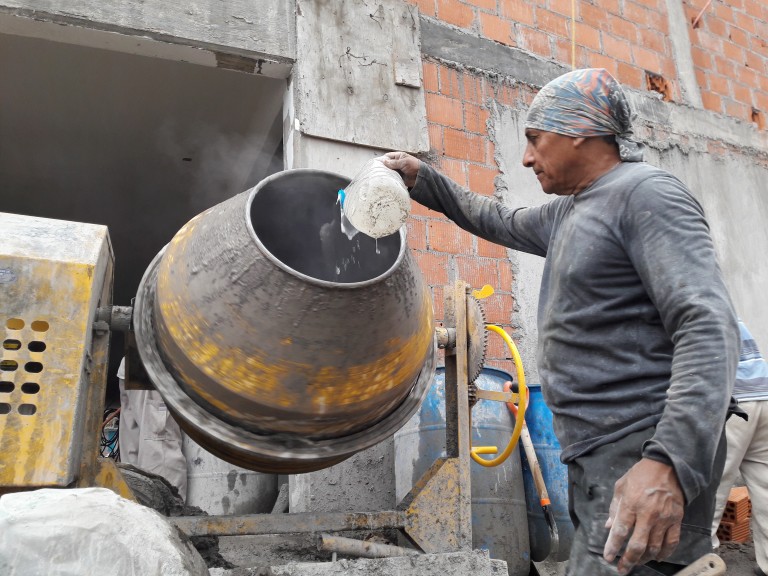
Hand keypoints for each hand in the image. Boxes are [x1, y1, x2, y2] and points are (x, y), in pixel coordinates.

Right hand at [379, 151, 420, 187]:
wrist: (421, 177)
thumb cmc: (414, 166)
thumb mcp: (404, 162)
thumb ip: (394, 162)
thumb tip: (384, 161)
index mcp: (399, 156)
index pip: (388, 156)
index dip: (383, 159)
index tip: (377, 163)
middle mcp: (397, 163)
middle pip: (387, 164)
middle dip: (383, 167)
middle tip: (377, 170)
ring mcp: (398, 170)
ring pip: (389, 171)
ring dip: (386, 173)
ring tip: (379, 175)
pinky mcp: (398, 177)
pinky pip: (392, 177)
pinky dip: (389, 178)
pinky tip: (385, 179)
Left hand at [603, 458, 683, 574]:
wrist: (667, 466)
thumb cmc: (640, 474)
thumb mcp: (621, 486)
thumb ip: (614, 507)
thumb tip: (608, 526)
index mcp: (631, 504)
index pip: (620, 531)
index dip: (613, 547)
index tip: (608, 558)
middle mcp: (647, 515)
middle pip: (637, 545)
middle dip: (628, 560)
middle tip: (622, 569)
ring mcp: (664, 519)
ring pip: (654, 547)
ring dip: (644, 558)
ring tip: (636, 562)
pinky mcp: (676, 520)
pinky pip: (672, 542)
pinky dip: (665, 553)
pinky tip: (657, 557)